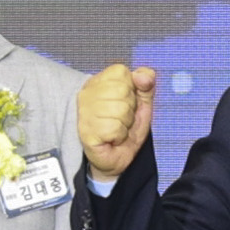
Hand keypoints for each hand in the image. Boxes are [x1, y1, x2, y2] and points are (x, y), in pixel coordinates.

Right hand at [77, 61, 155, 180]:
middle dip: (130, 108)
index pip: (121, 71)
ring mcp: (84, 112)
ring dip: (125, 123)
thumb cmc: (126, 128)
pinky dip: (119, 136)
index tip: (126, 102)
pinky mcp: (85, 130)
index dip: (131, 89)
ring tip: (117, 129)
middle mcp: (87, 93)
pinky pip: (114, 127)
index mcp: (99, 81)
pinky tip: (112, 139)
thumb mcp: (142, 103)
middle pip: (122, 90)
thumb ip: (146, 84)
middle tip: (122, 119)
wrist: (116, 158)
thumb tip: (143, 76)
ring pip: (120, 109)